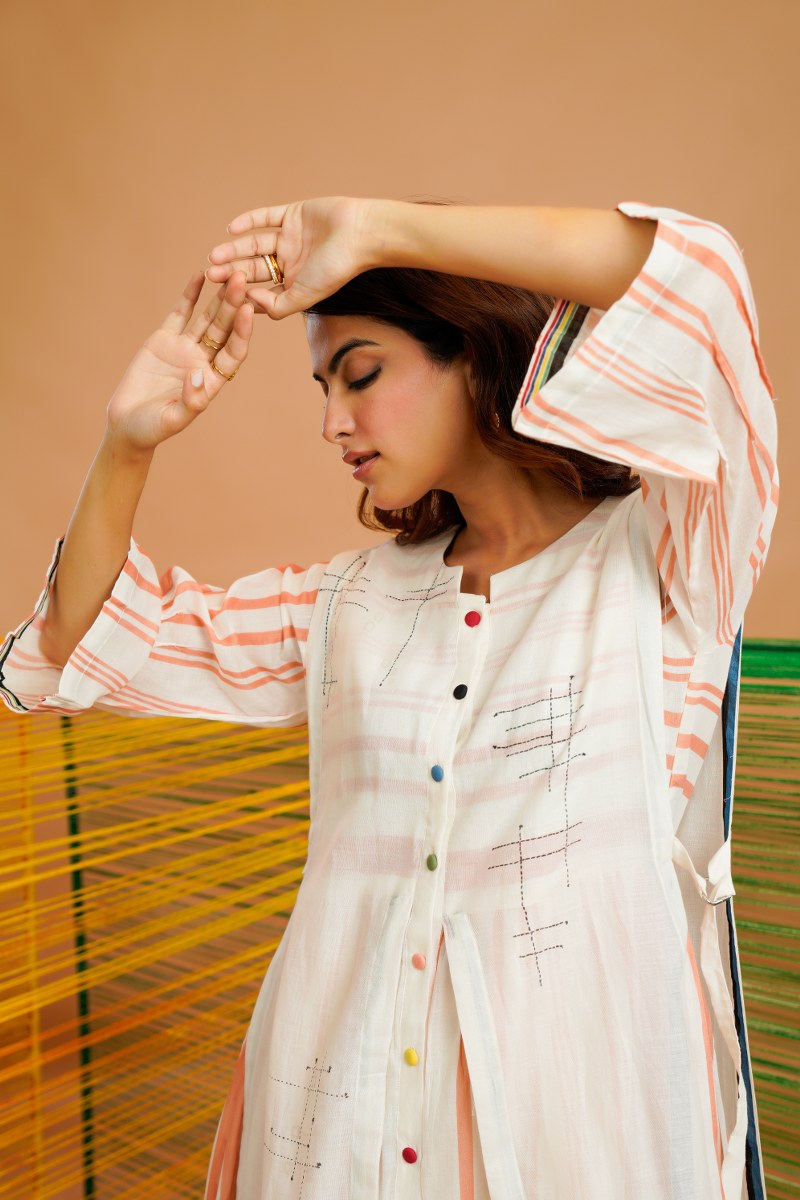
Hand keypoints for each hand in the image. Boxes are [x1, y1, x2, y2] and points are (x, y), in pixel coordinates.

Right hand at [105, 270, 252, 452]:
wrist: (127, 424)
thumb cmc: (152, 429)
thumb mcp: (172, 420)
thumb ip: (191, 401)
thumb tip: (199, 374)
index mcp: (212, 381)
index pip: (233, 353)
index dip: (242, 332)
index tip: (248, 310)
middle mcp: (203, 362)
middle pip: (224, 329)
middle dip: (234, 305)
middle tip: (243, 279)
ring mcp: (185, 349)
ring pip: (206, 318)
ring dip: (217, 297)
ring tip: (228, 273)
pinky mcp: (163, 340)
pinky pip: (179, 313)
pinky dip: (189, 295)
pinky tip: (199, 276)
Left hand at [205, 196, 378, 319]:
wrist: (360, 235)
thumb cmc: (337, 269)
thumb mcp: (306, 296)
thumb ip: (278, 306)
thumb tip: (249, 303)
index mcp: (294, 283)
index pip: (262, 289)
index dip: (242, 293)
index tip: (223, 298)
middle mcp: (291, 261)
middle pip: (254, 267)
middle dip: (233, 270)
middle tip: (211, 274)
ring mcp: (291, 237)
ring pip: (256, 243)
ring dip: (235, 248)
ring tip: (215, 255)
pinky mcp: (293, 214)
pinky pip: (266, 217)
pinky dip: (249, 221)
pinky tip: (231, 229)